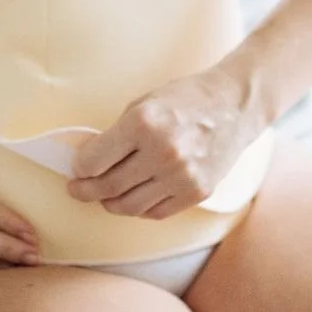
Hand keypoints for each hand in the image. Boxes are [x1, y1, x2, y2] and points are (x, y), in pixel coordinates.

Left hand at [66, 68, 260, 219]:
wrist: (234, 105)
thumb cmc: (184, 99)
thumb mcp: (143, 103)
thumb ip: (117, 134)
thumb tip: (89, 162)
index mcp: (143, 123)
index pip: (94, 161)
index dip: (79, 169)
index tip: (76, 170)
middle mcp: (162, 152)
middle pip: (109, 187)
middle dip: (85, 191)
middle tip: (77, 190)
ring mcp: (182, 175)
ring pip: (130, 206)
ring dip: (110, 204)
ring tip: (103, 197)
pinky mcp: (197, 192)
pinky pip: (156, 212)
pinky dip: (139, 209)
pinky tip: (133, 198)